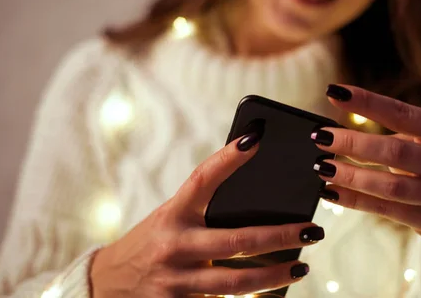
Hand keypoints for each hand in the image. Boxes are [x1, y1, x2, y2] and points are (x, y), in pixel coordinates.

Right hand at [90, 133, 321, 296]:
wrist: (108, 284)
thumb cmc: (151, 242)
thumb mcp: (169, 218)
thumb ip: (202, 210)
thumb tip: (257, 194)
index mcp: (173, 214)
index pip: (202, 178)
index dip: (228, 158)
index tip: (256, 139)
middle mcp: (174, 245)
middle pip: (235, 240)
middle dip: (278, 236)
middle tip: (311, 230)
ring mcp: (176, 281)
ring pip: (236, 282)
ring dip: (274, 275)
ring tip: (301, 267)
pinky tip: (274, 291)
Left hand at [312, 84, 420, 242]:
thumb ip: (398, 134)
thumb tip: (341, 133)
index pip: (403, 113)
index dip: (367, 102)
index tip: (335, 93)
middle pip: (395, 152)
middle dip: (353, 143)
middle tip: (321, 136)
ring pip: (390, 186)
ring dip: (351, 176)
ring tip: (322, 167)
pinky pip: (385, 210)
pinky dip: (355, 200)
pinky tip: (331, 191)